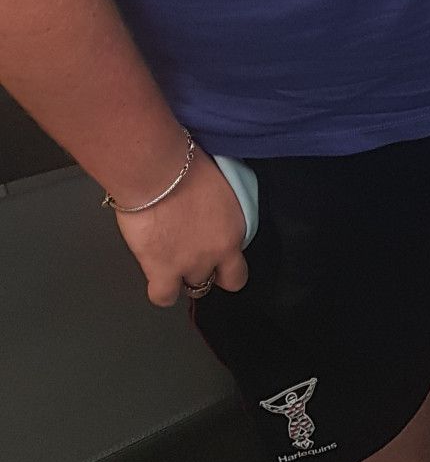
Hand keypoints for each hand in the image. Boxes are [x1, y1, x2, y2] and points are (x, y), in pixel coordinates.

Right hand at [113, 149, 249, 307]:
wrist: (158, 171)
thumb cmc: (186, 165)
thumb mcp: (221, 184)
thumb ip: (222, 208)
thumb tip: (215, 208)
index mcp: (234, 229)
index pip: (240, 269)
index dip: (226, 267)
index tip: (218, 258)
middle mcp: (215, 251)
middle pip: (216, 279)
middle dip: (207, 272)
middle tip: (193, 256)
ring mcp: (188, 264)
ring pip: (192, 288)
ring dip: (183, 277)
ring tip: (172, 261)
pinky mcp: (160, 269)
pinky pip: (163, 296)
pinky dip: (161, 290)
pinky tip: (157, 277)